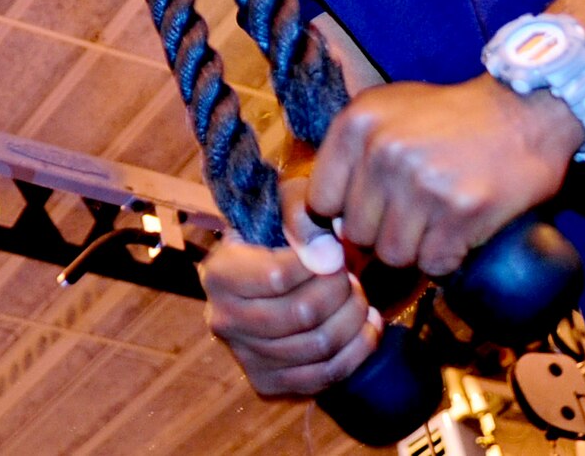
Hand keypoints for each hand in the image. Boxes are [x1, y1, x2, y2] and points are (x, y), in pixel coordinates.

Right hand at [201, 179, 380, 395]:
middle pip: (301, 315)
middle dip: (340, 293)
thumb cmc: (280, 231)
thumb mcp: (286, 203)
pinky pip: (323, 376)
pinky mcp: (267, 381)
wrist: (267, 267)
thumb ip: (302, 216)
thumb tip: (326, 255)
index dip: (319, 265)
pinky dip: (356, 352)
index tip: (336, 252)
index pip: (278, 277)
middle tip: (351, 276)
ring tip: (359, 298)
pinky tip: (365, 327)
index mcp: (219, 273)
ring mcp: (244, 355)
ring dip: (352, 320)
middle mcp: (223, 319)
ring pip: (317, 347)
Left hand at [307, 76, 581, 275]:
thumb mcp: (385, 112)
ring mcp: (422, 183)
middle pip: (357, 234)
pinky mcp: (462, 210)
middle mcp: (383, 152)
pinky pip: (433, 264)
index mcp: (356, 124)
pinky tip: (457, 233)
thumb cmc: (450, 117)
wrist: (526, 110)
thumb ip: (348, 157)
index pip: (318, 202)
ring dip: (414, 249)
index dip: (341, 215)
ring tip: (435, 222)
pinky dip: (446, 258)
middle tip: (412, 214)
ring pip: (393, 255)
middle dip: (381, 233)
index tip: (366, 212)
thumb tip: (321, 229)